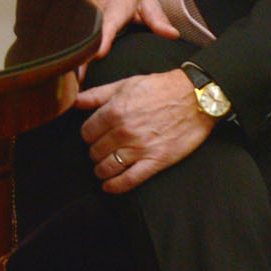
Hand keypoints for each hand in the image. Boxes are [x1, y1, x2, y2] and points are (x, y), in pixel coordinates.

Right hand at [70, 0, 178, 76]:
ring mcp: (83, 19)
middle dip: (82, 60)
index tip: (99, 55)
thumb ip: (157, 19)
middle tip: (79, 82)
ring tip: (72, 85)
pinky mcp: (77, 25)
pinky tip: (71, 76)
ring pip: (78, 42)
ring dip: (75, 61)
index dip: (103, 40)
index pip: (108, 25)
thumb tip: (173, 36)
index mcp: (115, 7)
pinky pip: (75, 42)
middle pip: (88, 39)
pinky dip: (73, 57)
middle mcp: (95, 14)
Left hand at [74, 68, 215, 192]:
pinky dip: (115, 186)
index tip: (93, 136)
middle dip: (95, 151)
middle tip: (100, 150)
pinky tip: (108, 186)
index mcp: (114, 111)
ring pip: (108, 167)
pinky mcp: (156, 161)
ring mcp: (140, 148)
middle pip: (95, 150)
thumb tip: (75, 101)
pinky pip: (129, 180)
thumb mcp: (125, 84)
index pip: (86, 132)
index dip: (87, 135)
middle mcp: (124, 131)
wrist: (195, 97)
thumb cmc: (160, 88)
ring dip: (101, 169)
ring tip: (102, 168)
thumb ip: (97, 94)